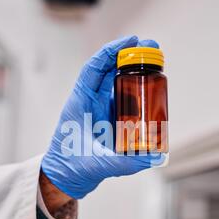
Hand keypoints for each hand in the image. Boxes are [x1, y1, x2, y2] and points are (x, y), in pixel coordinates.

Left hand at [41, 36, 163, 198]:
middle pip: (108, 70)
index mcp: (80, 103)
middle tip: (152, 48)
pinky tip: (149, 91)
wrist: (63, 178)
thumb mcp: (96, 164)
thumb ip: (124, 162)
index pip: (94, 68)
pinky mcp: (106, 119)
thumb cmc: (69, 167)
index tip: (133, 41)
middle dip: (129, 56)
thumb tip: (154, 157)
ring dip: (133, 72)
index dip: (112, 51)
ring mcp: (98, 109)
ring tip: (154, 65)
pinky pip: (121, 99)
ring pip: (116, 83)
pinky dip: (134, 91)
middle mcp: (89, 101)